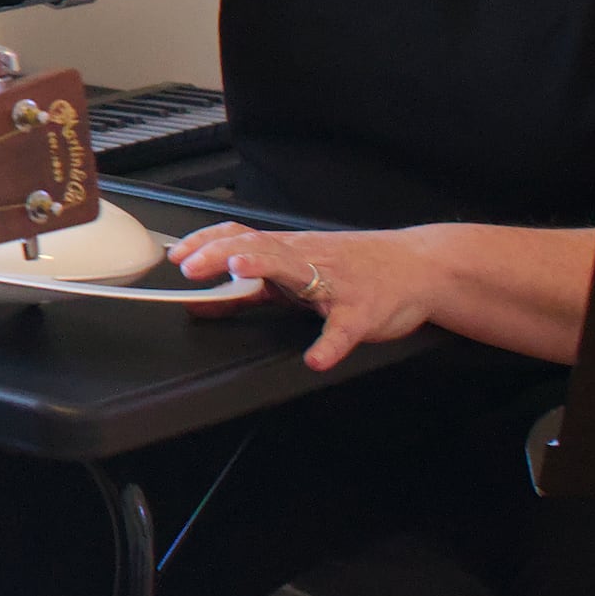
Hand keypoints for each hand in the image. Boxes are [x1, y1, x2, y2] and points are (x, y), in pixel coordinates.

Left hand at [170, 222, 444, 369]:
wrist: (416, 266)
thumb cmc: (353, 269)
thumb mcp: (296, 274)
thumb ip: (250, 290)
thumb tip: (203, 299)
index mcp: (290, 250)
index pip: (241, 237)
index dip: (207, 243)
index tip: (178, 253)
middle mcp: (308, 259)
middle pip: (260, 246)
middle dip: (223, 253)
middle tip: (193, 265)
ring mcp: (336, 283)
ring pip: (298, 270)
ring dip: (266, 268)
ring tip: (240, 273)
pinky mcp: (364, 310)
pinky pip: (344, 327)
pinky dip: (330, 343)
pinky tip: (315, 358)